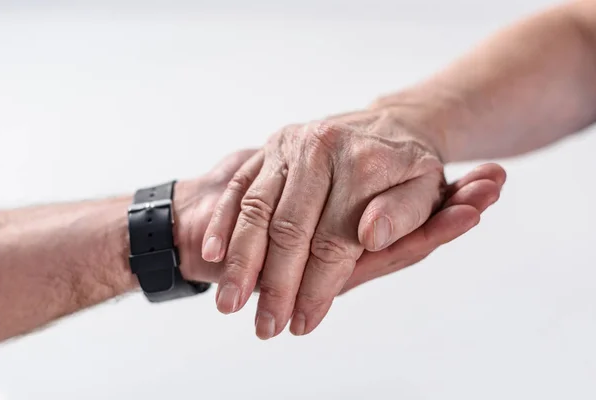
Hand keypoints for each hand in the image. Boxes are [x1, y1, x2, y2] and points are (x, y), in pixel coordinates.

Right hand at [172, 149, 502, 293]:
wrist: (388, 125)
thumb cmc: (407, 170)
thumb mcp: (425, 192)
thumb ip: (405, 218)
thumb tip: (370, 236)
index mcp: (363, 165)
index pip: (333, 240)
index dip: (318, 287)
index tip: (302, 323)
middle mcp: (320, 150)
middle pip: (290, 229)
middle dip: (275, 284)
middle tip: (264, 327)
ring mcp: (288, 146)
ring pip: (256, 209)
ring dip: (240, 261)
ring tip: (229, 303)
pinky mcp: (267, 149)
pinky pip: (239, 188)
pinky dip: (224, 223)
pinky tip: (213, 255)